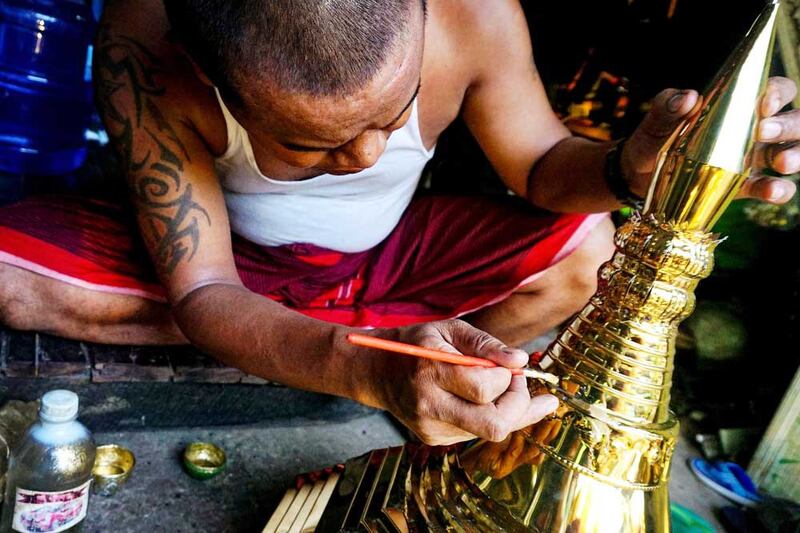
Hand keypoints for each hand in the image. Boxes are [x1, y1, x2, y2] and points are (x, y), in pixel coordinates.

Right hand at [359, 320, 558, 445]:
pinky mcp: (433, 439)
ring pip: (489, 432)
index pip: (484, 389)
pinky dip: (489, 416)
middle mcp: (429, 405)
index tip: (511, 365)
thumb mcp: (449, 330)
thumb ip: (485, 344)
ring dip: (508, 411)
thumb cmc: (419, 344)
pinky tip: (483, 400)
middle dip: (519, 406)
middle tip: (519, 384)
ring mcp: (431, 427)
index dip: (509, 378)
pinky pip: (476, 434)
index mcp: (431, 371)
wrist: (377, 371)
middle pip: (493, 425)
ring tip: (502, 387)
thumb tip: (520, 360)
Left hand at [622, 78, 798, 203]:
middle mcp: (753, 131)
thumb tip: (687, 97)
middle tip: (763, 132)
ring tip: (780, 163)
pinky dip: (778, 190)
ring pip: (791, 152)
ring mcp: (751, 160)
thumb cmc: (653, 139)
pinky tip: (772, 191)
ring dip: (794, 155)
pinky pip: (770, 188)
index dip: (777, 94)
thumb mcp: (655, 120)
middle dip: (789, 125)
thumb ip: (668, 106)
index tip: (761, 105)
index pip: (775, 91)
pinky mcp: (742, 187)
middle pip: (794, 121)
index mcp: (737, 106)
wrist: (638, 176)